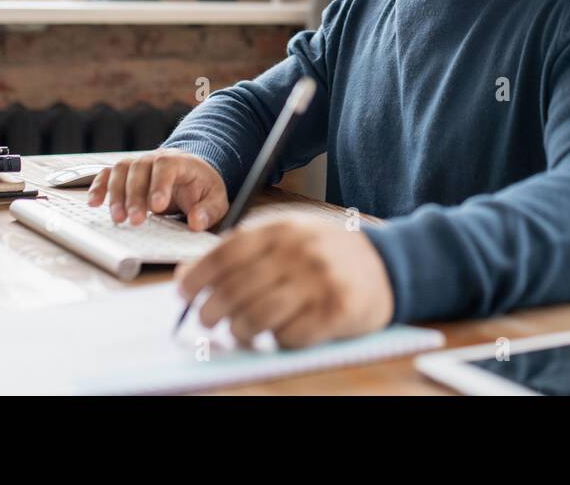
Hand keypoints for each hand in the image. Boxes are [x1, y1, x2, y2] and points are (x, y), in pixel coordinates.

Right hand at [86, 150, 227, 230]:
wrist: (192, 174)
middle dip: (135, 196)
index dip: (159, 184)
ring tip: (118, 218)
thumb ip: (208, 211)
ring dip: (116, 194)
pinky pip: (108, 174)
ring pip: (121, 171)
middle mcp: (156, 159)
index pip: (166, 166)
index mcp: (180, 162)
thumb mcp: (216, 200)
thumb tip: (196, 222)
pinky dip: (99, 186)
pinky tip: (94, 202)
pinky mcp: (126, 174)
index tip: (157, 206)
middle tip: (136, 220)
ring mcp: (138, 165)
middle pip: (139, 169)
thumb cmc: (203, 189)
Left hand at [174, 216, 394, 347]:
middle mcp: (298, 252)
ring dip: (240, 332)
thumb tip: (188, 277)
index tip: (182, 294)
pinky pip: (288, 337)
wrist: (387, 263)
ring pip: (256, 319)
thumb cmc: (324, 252)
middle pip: (235, 291)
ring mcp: (318, 282)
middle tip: (207, 322)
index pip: (225, 254)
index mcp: (281, 229)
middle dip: (211, 312)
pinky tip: (282, 332)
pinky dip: (277, 340)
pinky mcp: (336, 312)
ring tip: (240, 332)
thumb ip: (243, 251)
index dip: (196, 277)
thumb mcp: (287, 236)